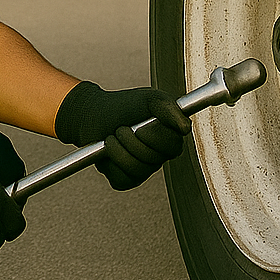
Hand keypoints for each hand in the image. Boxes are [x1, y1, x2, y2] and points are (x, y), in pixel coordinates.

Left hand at [54, 82, 190, 189]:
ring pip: (135, 169)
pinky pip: (121, 178)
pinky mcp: (124, 180)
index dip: (155, 138)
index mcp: (168, 139)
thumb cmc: (125, 106)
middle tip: (121, 128)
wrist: (95, 114)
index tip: (140, 127)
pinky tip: (107, 150)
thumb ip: (168, 109)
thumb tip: (184, 126)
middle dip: (130, 139)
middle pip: (152, 159)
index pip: (173, 147)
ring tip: (112, 136)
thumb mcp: (149, 99)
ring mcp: (142, 171)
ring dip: (118, 148)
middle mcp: (157, 157)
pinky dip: (110, 161)